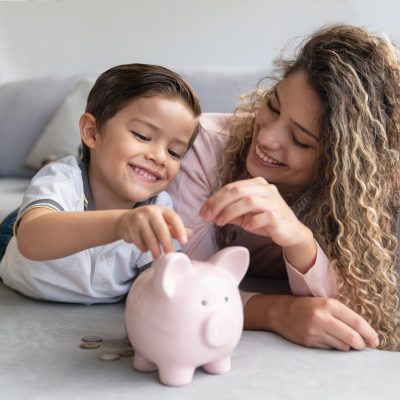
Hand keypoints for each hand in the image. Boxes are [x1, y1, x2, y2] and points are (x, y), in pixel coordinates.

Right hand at [116, 205, 190, 258]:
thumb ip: (174, 228)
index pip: (173, 218)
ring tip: (159, 258)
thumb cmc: (148, 221)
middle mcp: (150, 212)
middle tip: (170, 255)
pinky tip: (146, 248)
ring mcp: (138, 220)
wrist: (124, 221)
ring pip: (150, 239)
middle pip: (161, 230)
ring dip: (156, 251)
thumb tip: (190, 233)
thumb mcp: (162, 221)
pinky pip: (140, 243)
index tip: (184, 242)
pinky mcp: (129, 229)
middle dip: (167, 244)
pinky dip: (144, 248)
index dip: (180, 230)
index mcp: (161, 209)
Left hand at [199, 177, 306, 247]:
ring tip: (221, 223)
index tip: (202, 211)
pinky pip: (262, 215)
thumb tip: (209, 212)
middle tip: (208, 217)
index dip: (214, 199)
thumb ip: (230, 211)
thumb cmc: (266, 221)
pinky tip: (245, 226)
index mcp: (257, 184)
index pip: (231, 187)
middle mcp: (266, 189)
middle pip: (237, 190)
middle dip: (218, 204)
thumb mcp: (245, 215)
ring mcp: (274, 201)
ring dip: (230, 212)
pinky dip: (251, 221)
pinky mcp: (279, 215)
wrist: (291, 232)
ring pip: (248, 201)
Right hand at [249, 295, 379, 350]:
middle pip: (352, 337)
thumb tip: (364, 332)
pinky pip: (330, 349)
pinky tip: (328, 339)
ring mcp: (315, 331)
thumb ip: (342, 314)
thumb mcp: (324, 303)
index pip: (357, 322)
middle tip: (363, 345)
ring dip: (347, 346)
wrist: (281, 311)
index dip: (369, 333)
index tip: (375, 340)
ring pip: (343, 346)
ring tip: (343, 340)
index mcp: (328, 304)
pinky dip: (334, 347)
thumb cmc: (306, 306)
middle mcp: (322, 317)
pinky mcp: (309, 341)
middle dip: (361, 344)